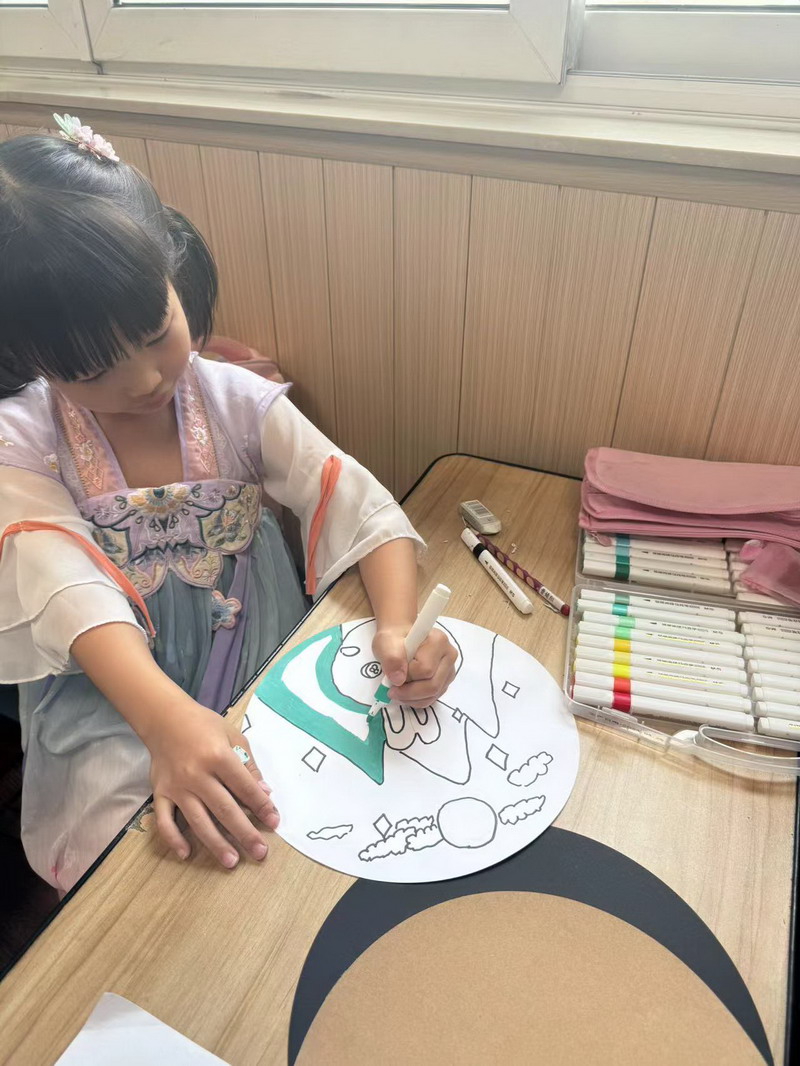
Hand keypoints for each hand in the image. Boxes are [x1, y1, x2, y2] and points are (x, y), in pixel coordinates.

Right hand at [146, 697, 278, 868]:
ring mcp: (177, 786)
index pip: (244, 787)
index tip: (274, 822)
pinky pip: (164, 820)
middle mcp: (197, 774)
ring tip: (232, 861)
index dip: (261, 806)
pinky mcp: (160, 793)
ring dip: (215, 843)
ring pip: (198, 820)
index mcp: (218, 756)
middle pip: (224, 809)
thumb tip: (265, 792)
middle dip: (244, 833)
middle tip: (260, 853)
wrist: (165, 718)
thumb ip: (249, 765)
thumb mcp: (233, 736)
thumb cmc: (204, 725)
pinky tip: (186, 854)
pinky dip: (173, 839)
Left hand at [373, 626, 456, 708]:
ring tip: (397, 691)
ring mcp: (449, 669)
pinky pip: (434, 698)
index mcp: (438, 641)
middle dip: (409, 692)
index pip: (425, 669)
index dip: (406, 676)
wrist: (399, 638)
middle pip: (433, 685)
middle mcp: (449, 655)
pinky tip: (406, 692)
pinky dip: (417, 700)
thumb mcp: (386, 641)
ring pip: (434, 694)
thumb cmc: (394, 638)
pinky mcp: (445, 680)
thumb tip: (399, 680)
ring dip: (412, 698)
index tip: (392, 673)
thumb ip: (392, 658)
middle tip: (392, 690)